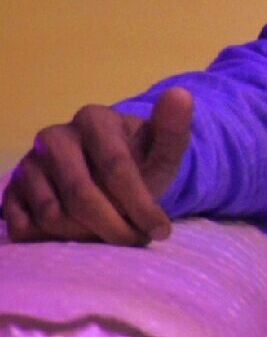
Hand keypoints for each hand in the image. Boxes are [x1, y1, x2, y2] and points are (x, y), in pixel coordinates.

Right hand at [2, 89, 193, 245]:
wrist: (111, 174)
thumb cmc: (140, 162)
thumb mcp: (163, 150)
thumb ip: (173, 129)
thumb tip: (180, 95)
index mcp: (94, 118)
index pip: (116, 167)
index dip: (139, 203)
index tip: (161, 230)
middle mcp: (54, 137)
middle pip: (81, 194)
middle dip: (113, 226)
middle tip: (135, 241)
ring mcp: (28, 165)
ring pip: (52, 215)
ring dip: (85, 235)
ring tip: (111, 235)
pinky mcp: (11, 192)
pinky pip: (24, 228)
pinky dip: (52, 241)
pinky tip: (78, 236)